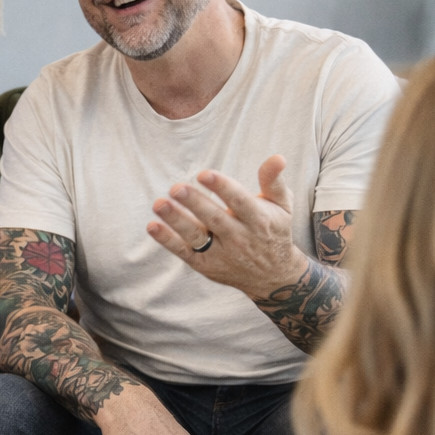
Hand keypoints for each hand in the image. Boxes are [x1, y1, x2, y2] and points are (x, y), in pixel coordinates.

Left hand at [147, 155, 307, 301]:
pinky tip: (152, 226)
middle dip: (195, 203)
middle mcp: (240, 238)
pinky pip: (184, 252)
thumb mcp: (282, 206)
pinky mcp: (206, 265)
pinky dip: (168, 241)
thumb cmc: (273, 231)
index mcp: (259, 220)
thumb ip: (273, 181)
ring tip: (159, 204)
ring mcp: (222, 254)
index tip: (204, 174)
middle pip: (215, 219)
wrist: (273, 277)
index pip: (239, 201)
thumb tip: (277, 157)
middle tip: (176, 187)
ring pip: (197, 236)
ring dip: (176, 221)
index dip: (222, 187)